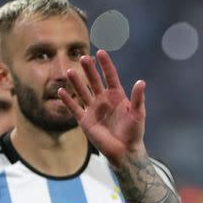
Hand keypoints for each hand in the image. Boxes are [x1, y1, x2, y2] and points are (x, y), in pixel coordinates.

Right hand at [59, 50, 146, 168]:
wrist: (124, 150)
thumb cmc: (134, 131)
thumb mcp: (138, 113)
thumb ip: (138, 98)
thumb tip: (141, 82)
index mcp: (117, 96)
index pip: (110, 76)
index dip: (106, 65)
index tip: (101, 52)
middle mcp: (103, 99)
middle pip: (94, 81)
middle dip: (89, 70)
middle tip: (83, 57)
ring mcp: (93, 108)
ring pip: (82, 92)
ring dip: (76, 82)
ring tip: (69, 71)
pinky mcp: (85, 120)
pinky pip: (74, 108)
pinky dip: (67, 100)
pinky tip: (61, 91)